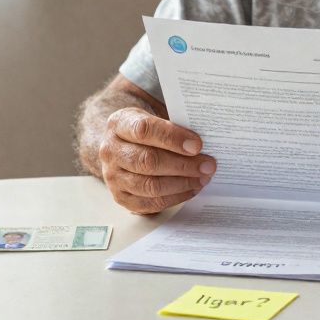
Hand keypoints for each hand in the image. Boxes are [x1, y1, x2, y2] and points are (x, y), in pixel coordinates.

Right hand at [97, 108, 214, 214]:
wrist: (125, 144)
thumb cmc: (148, 130)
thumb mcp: (156, 116)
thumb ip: (176, 126)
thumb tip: (202, 145)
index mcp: (119, 124)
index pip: (144, 130)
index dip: (173, 138)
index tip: (198, 145)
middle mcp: (111, 150)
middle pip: (147, 161)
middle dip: (183, 165)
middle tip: (208, 165)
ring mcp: (113, 176)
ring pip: (149, 185)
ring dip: (181, 184)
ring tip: (203, 178)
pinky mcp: (120, 197)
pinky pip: (149, 203)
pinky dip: (174, 198)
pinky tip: (191, 189)